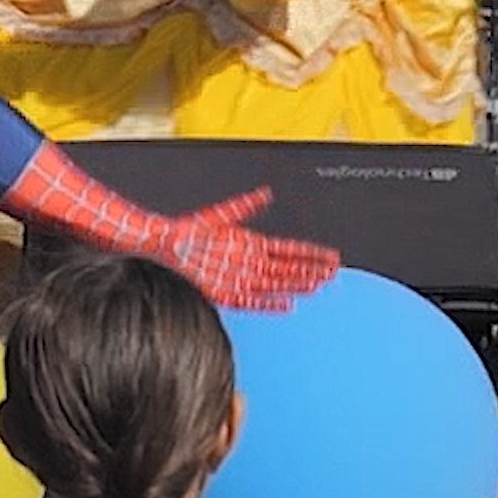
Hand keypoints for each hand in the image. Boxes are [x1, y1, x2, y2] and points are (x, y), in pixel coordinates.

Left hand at [148, 186, 339, 312]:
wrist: (164, 244)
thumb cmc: (189, 231)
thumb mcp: (222, 214)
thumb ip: (246, 205)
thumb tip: (266, 193)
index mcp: (250, 245)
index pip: (288, 251)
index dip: (310, 254)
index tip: (330, 257)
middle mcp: (248, 263)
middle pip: (286, 269)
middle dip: (310, 270)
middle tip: (333, 272)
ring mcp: (237, 278)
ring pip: (274, 284)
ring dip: (296, 285)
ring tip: (318, 284)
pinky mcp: (223, 292)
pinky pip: (251, 300)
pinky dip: (268, 303)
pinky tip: (286, 304)